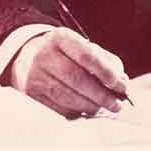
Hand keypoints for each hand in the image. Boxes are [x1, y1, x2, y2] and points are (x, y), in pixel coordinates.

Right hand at [8, 28, 129, 116]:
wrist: (28, 56)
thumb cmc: (64, 52)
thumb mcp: (81, 46)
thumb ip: (104, 60)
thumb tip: (121, 80)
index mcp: (60, 38)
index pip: (86, 56)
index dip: (106, 73)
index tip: (122, 85)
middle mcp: (45, 54)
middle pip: (77, 79)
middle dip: (101, 95)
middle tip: (117, 104)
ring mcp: (35, 75)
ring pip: (68, 96)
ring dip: (91, 106)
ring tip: (105, 108)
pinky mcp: (31, 94)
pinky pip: (59, 108)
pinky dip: (77, 112)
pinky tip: (87, 110)